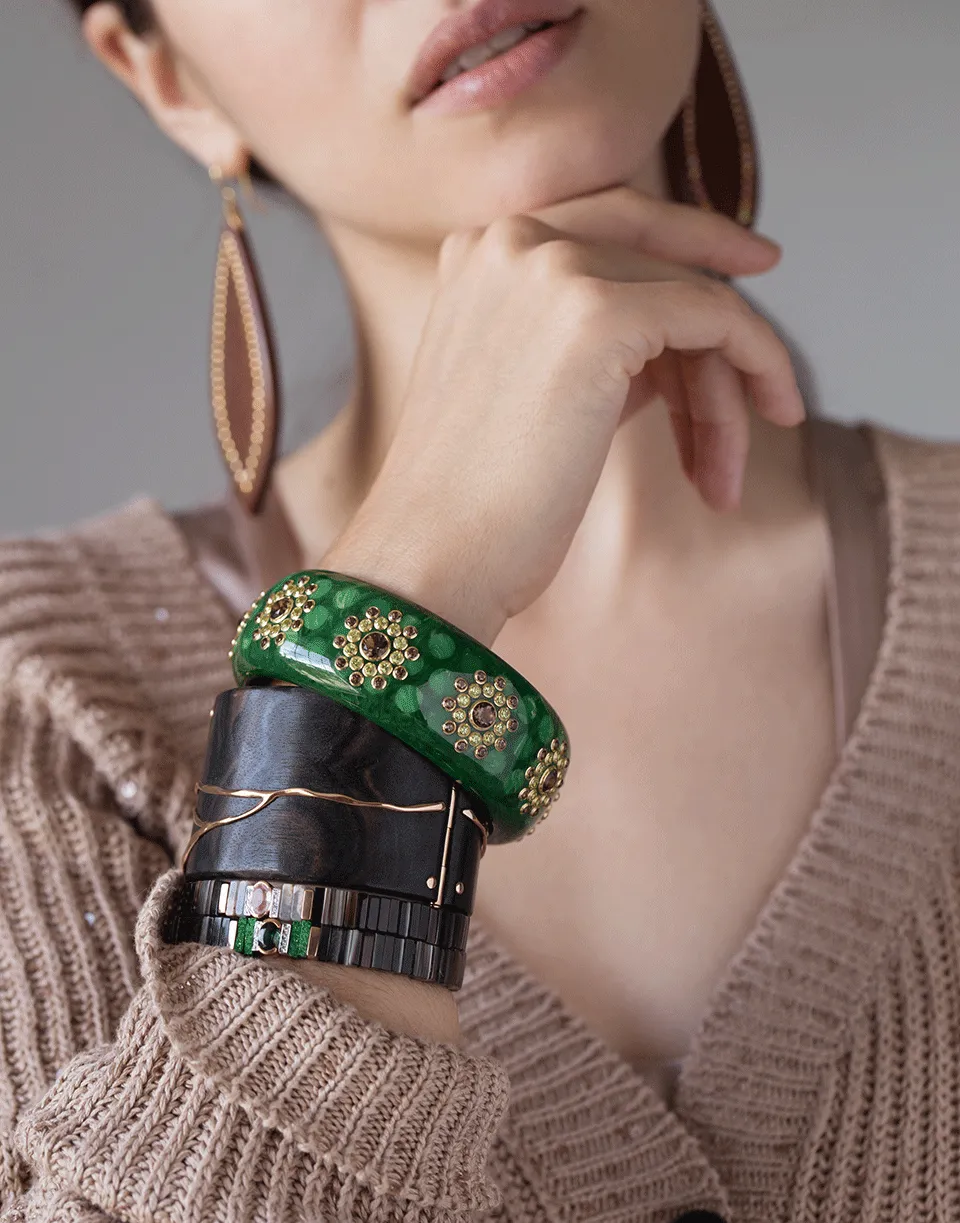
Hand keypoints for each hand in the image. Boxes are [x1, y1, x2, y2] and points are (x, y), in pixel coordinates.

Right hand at [322, 185, 803, 644]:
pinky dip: (759, 363)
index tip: (755, 262)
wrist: (432, 557)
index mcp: (477, 250)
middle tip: (769, 410)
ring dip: (723, 393)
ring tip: (722, 477)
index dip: (691, 238)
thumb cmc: (474, 501)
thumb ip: (589, 341)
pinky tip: (772, 417)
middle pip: (657, 270)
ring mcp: (549, 269)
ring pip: (691, 301)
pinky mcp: (597, 314)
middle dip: (715, 351)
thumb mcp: (525, 391)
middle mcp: (508, 240)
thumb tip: (680, 342)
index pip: (610, 222)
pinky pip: (718, 318)